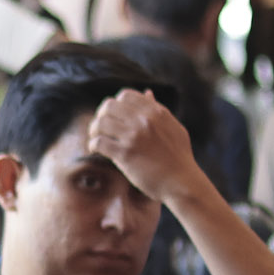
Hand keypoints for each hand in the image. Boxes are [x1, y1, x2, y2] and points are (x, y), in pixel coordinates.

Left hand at [83, 89, 209, 207]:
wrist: (181, 182)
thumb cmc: (178, 156)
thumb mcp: (173, 127)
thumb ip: (158, 110)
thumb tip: (147, 93)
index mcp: (156, 112)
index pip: (125, 95)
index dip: (115, 104)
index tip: (113, 116)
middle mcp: (144, 120)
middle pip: (108, 106)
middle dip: (100, 116)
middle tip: (100, 128)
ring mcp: (134, 136)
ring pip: (100, 122)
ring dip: (94, 131)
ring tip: (96, 139)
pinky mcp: (125, 154)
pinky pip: (98, 142)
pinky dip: (93, 145)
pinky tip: (95, 150)